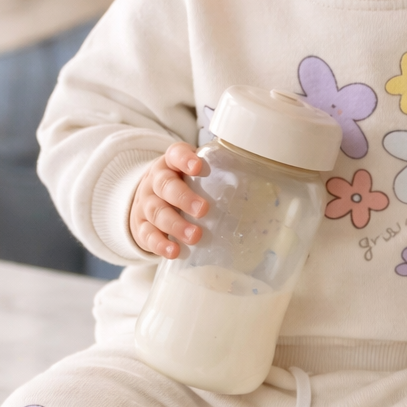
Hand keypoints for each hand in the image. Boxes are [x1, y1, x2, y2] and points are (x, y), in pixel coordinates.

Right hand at [129, 143, 207, 258]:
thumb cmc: (180, 186)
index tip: (198, 167)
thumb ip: (216, 176)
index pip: (175, 154)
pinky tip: (174, 251)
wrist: (145, 200)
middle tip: (203, 209)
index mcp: (171, 164)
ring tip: (194, 236)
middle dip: (183, 198)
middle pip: (165, 186)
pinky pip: (147, 235)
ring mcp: (146, 204)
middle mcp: (155, 182)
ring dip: (175, 225)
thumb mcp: (192, 176)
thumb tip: (265, 188)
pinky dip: (159, 244)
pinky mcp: (141, 226)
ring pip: (157, 212)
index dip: (185, 159)